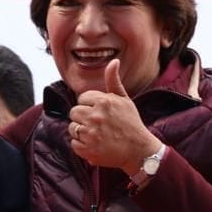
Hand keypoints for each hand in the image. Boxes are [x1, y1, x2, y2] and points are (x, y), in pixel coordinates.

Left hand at [68, 59, 161, 173]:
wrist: (139, 151)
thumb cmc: (131, 123)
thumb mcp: (124, 100)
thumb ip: (113, 81)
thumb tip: (114, 60)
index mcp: (103, 101)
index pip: (81, 99)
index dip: (90, 106)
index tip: (101, 113)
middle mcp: (95, 116)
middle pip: (74, 112)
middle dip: (83, 117)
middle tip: (98, 124)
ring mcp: (90, 134)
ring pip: (72, 128)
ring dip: (81, 132)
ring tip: (97, 135)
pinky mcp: (88, 149)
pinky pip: (74, 143)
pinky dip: (82, 146)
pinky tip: (95, 145)